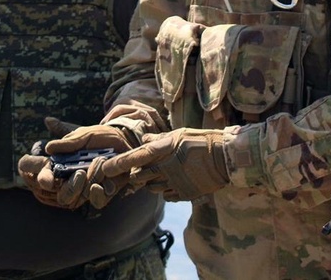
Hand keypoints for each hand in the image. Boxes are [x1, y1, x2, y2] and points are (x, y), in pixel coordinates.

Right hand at [17, 117, 138, 209]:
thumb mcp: (84, 135)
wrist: (126, 139)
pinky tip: (101, 182)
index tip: (46, 181)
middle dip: (69, 188)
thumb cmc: (101, 136)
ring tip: (99, 161)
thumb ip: (68, 143)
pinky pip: (97, 201)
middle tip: (79, 173)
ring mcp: (88, 188)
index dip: (44, 179)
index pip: (47, 177)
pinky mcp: (104, 192)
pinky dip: (97, 194)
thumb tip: (49, 148)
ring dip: (89, 181)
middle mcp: (73, 180)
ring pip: (80, 198)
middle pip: (62, 196)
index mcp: (63, 165)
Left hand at [93, 128, 228, 202]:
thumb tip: (145, 138)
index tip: (105, 169)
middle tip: (140, 173)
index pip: (134, 158)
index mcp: (162, 150)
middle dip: (136, 176)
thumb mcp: (179, 134)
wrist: (226, 158)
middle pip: (139, 177)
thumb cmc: (202, 141)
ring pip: (152, 188)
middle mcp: (165, 168)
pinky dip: (167, 191)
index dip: (118, 164)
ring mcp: (174, 183)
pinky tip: (176, 182)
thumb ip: (159, 139)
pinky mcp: (183, 194)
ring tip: (165, 174)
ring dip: (152, 183)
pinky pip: (167, 196)